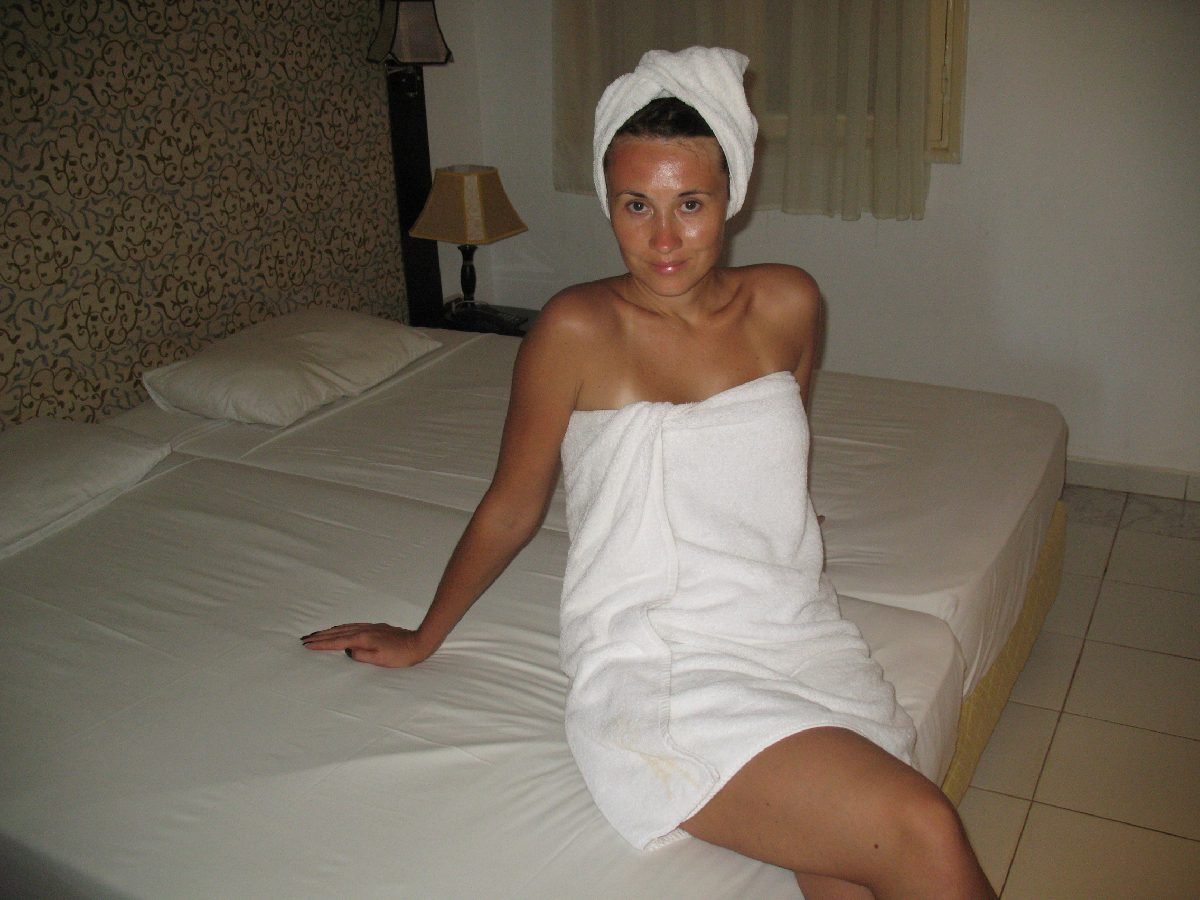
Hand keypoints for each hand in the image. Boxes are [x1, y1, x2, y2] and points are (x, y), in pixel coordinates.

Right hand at [300, 623, 431, 667]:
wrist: (418, 642)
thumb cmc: (401, 655)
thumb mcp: (380, 660)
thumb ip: (361, 656)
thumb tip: (347, 651)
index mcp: (363, 639)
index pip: (337, 642)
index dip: (321, 644)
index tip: (307, 645)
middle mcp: (364, 631)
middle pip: (337, 633)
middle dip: (321, 636)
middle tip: (305, 639)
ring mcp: (370, 628)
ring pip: (344, 628)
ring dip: (329, 632)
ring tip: (318, 634)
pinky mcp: (375, 627)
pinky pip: (352, 626)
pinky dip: (341, 628)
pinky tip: (340, 629)